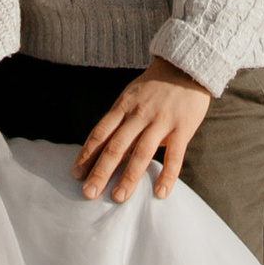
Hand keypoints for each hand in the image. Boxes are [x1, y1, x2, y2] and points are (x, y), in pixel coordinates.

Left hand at [76, 61, 211, 203]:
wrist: (186, 67)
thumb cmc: (154, 87)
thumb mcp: (131, 97)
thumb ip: (119, 121)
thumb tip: (102, 149)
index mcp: (123, 106)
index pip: (100, 133)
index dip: (87, 154)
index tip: (77, 174)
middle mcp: (139, 114)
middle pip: (116, 146)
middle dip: (101, 171)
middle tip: (89, 193)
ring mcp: (161, 121)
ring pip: (142, 153)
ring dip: (129, 177)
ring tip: (118, 197)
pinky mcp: (183, 128)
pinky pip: (175, 156)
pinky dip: (167, 175)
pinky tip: (160, 193)